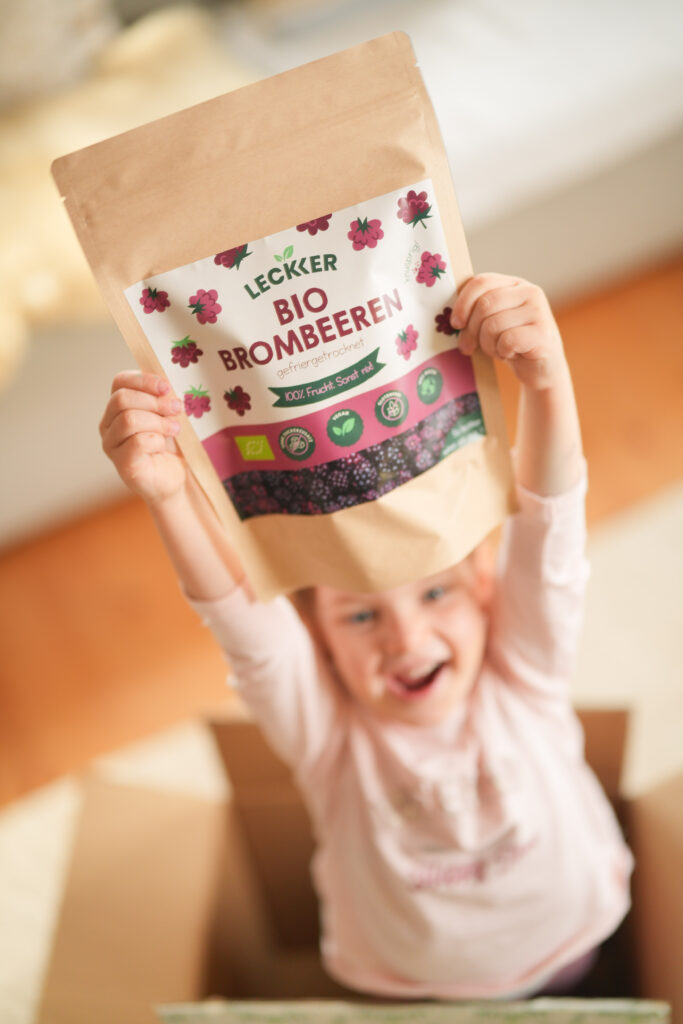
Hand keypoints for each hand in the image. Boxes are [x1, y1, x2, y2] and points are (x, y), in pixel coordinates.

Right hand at [100, 371, 186, 504]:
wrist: (174, 478)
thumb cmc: (170, 444)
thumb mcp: (168, 415)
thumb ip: (163, 398)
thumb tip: (167, 386)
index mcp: (118, 406)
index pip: (120, 382)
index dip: (143, 380)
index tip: (166, 387)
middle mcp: (108, 424)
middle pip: (121, 399)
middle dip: (153, 401)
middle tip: (176, 408)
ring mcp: (111, 444)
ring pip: (129, 419)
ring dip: (158, 422)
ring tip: (175, 429)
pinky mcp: (122, 463)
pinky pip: (138, 442)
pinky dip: (157, 440)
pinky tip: (164, 446)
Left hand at [450, 273, 566, 389]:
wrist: (541, 369)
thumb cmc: (511, 344)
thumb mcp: (492, 322)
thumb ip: (477, 312)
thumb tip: (453, 319)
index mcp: (514, 284)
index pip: (481, 282)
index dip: (463, 303)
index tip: (456, 324)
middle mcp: (529, 292)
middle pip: (484, 305)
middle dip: (471, 330)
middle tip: (469, 347)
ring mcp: (539, 311)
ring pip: (493, 325)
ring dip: (487, 344)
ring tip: (496, 350)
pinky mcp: (543, 333)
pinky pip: (507, 340)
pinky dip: (502, 351)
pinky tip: (510, 354)